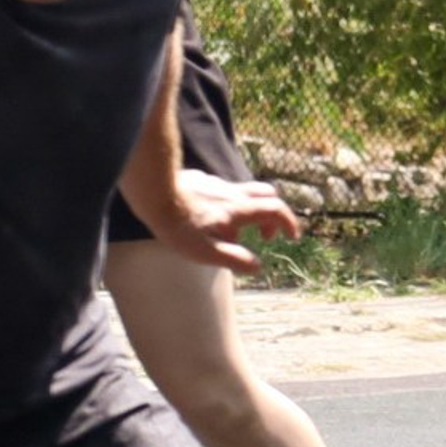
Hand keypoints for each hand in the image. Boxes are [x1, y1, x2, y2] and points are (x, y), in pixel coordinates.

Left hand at [161, 172, 301, 272]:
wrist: (153, 194)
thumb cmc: (178, 226)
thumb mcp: (206, 252)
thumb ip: (234, 258)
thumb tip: (258, 266)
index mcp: (238, 210)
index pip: (275, 210)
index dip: (288, 223)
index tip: (292, 237)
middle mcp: (232, 194)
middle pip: (266, 195)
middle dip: (273, 216)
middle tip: (264, 236)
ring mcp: (217, 185)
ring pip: (245, 190)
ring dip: (250, 209)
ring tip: (235, 230)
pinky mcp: (201, 180)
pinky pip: (223, 189)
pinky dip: (228, 203)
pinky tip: (210, 216)